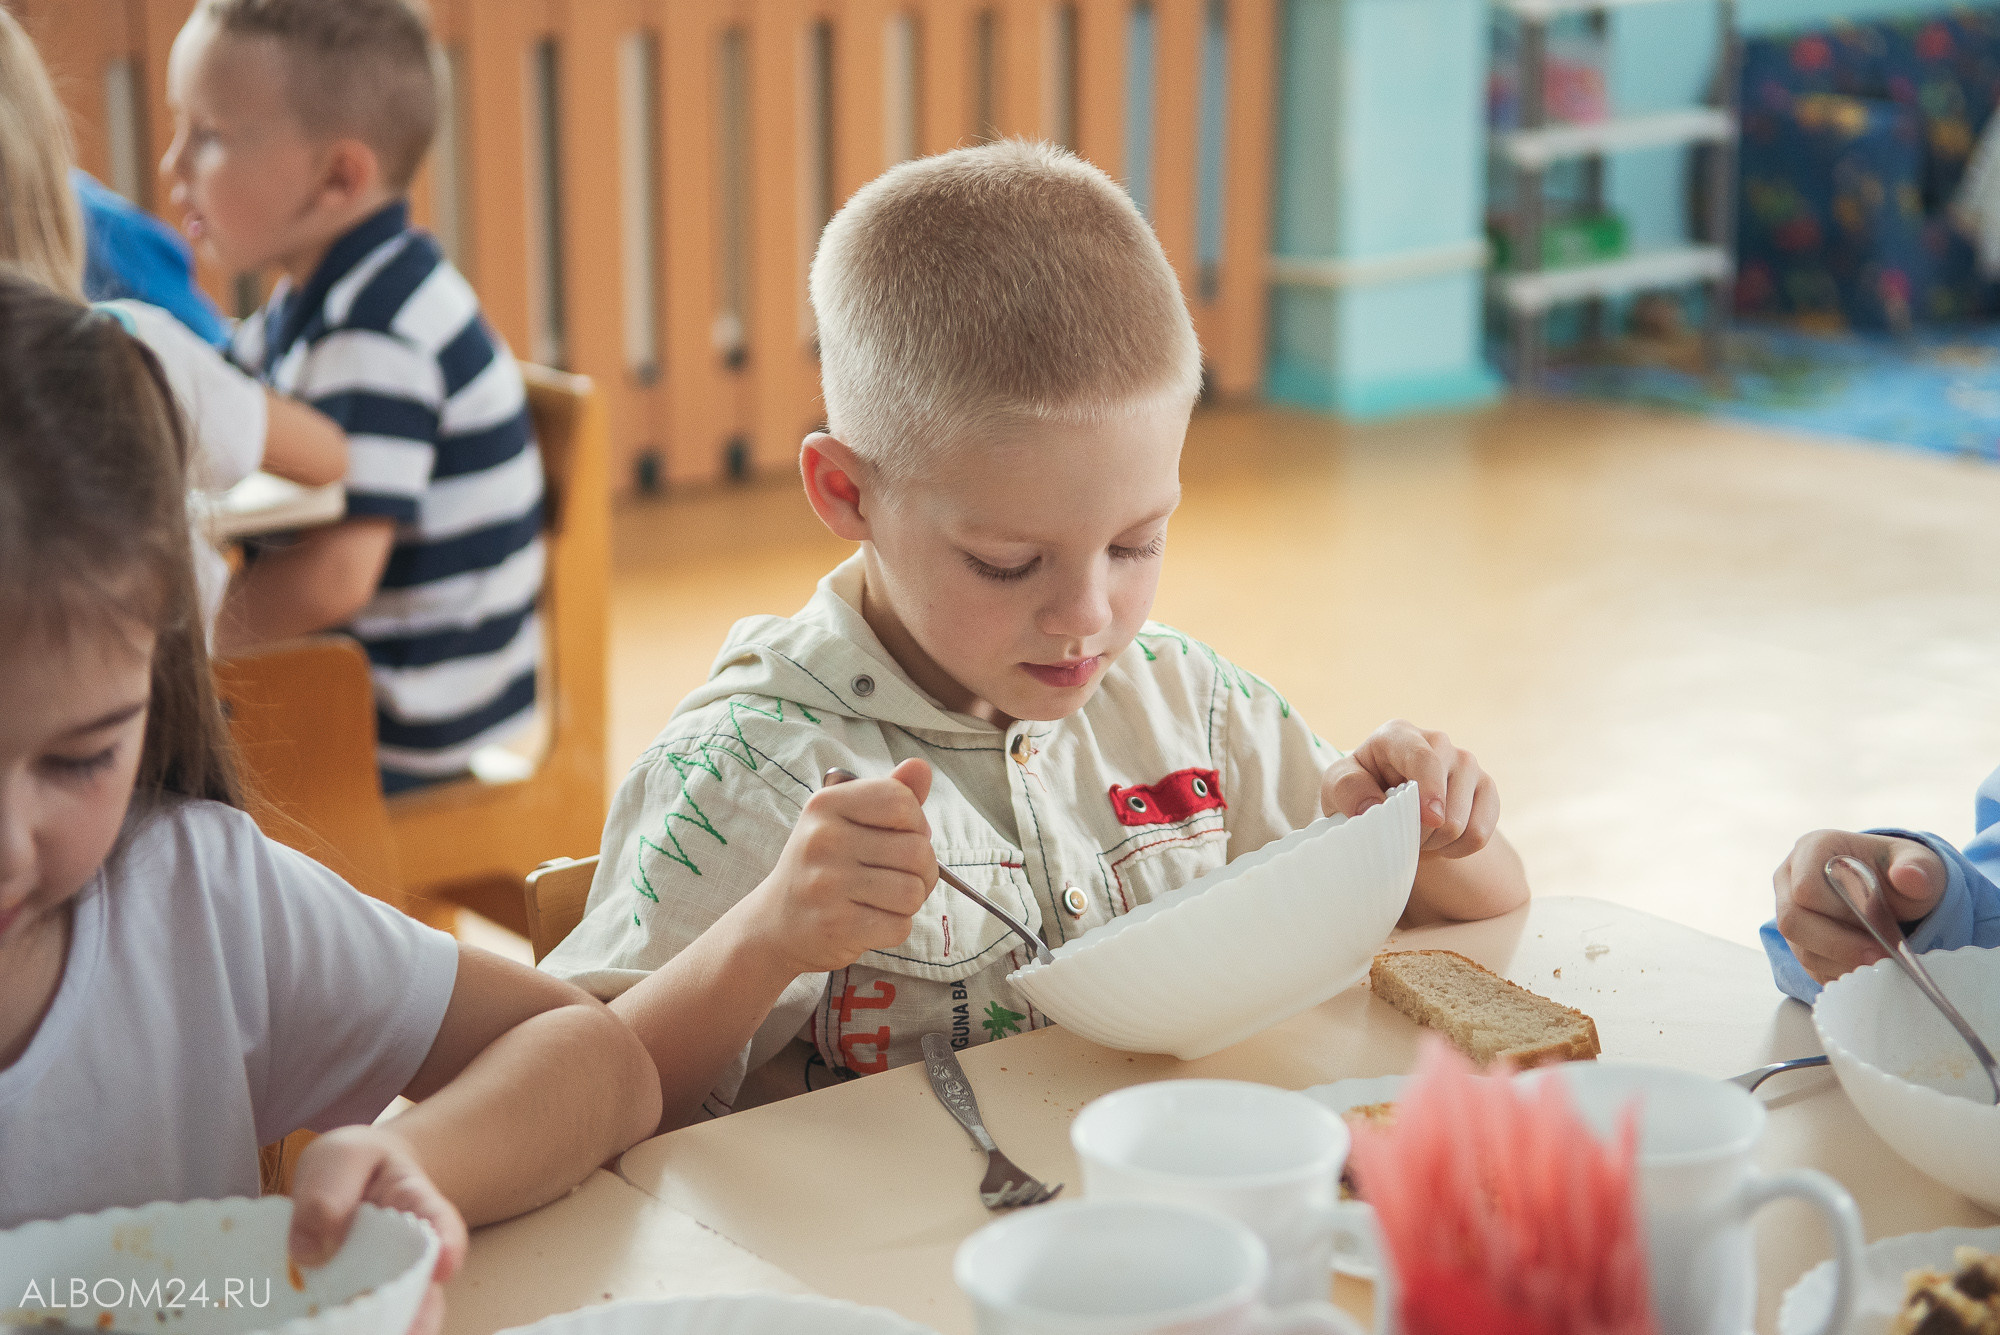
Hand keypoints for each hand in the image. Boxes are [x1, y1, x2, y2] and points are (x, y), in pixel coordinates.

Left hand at [289, 1126, 467, 1334]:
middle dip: (417, 1316)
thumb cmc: (352, 1163)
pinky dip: (350, 1332)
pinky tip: (329, 1334)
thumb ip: (328, 1192)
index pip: (440, 1223)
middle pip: (425, 1289)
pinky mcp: (354, 1304)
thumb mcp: (339, 1157)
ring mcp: (383, 1284)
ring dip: (381, 1330)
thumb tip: (309, 1252)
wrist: (344, 1180)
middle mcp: (408, 1253)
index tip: (445, 1267)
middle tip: (404, 1332)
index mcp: (415, 1203)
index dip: (447, 1246)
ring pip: (395, 1317)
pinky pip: (358, 1326)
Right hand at [735, 758, 938, 975]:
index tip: (900, 837)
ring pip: (912, 891)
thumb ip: (888, 795)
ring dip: (909, 902)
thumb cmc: (822, 867)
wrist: (775, 924)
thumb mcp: (845, 821)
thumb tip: (921, 766)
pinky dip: (894, 928)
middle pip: (917, 850)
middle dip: (921, 870)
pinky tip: (869, 921)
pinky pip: (899, 926)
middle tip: (896, 877)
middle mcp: (823, 839)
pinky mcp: (836, 925)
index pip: (901, 801)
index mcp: (826, 804)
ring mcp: (827, 884)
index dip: (916, 823)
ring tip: (880, 899)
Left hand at [1321, 720, 1497, 858]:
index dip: (1430, 789)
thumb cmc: (1358, 788)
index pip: (1424, 758)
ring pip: (1464, 823)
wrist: (1385, 798)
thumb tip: (1373, 806)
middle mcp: (1439, 743)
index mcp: (1400, 735)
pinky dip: (1457, 849)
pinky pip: (1481, 834)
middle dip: (1420, 830)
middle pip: (1447, 800)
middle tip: (1397, 833)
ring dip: (1436, 843)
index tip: (1430, 819)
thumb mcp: (1336, 786)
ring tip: (1415, 835)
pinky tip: (1439, 842)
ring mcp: (1467, 764)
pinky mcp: (1486, 789)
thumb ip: (1348, 790)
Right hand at [1773, 830, 1948, 983]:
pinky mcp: (1797, 937)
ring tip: (1878, 964)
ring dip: (1840, 962)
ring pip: (1799, 948)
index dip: (1841, 913)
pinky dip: (1839, 972)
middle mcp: (1789, 877)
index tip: (1880, 927)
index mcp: (1813, 849)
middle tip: (1880, 958)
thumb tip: (1911, 877)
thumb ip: (1918, 868)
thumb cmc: (1902, 872)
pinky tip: (1866, 967)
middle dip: (1839, 945)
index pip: (1806, 889)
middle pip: (1792, 921)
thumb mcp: (1919, 865)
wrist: (1896, 888)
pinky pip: (1808, 964)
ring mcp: (1788, 908)